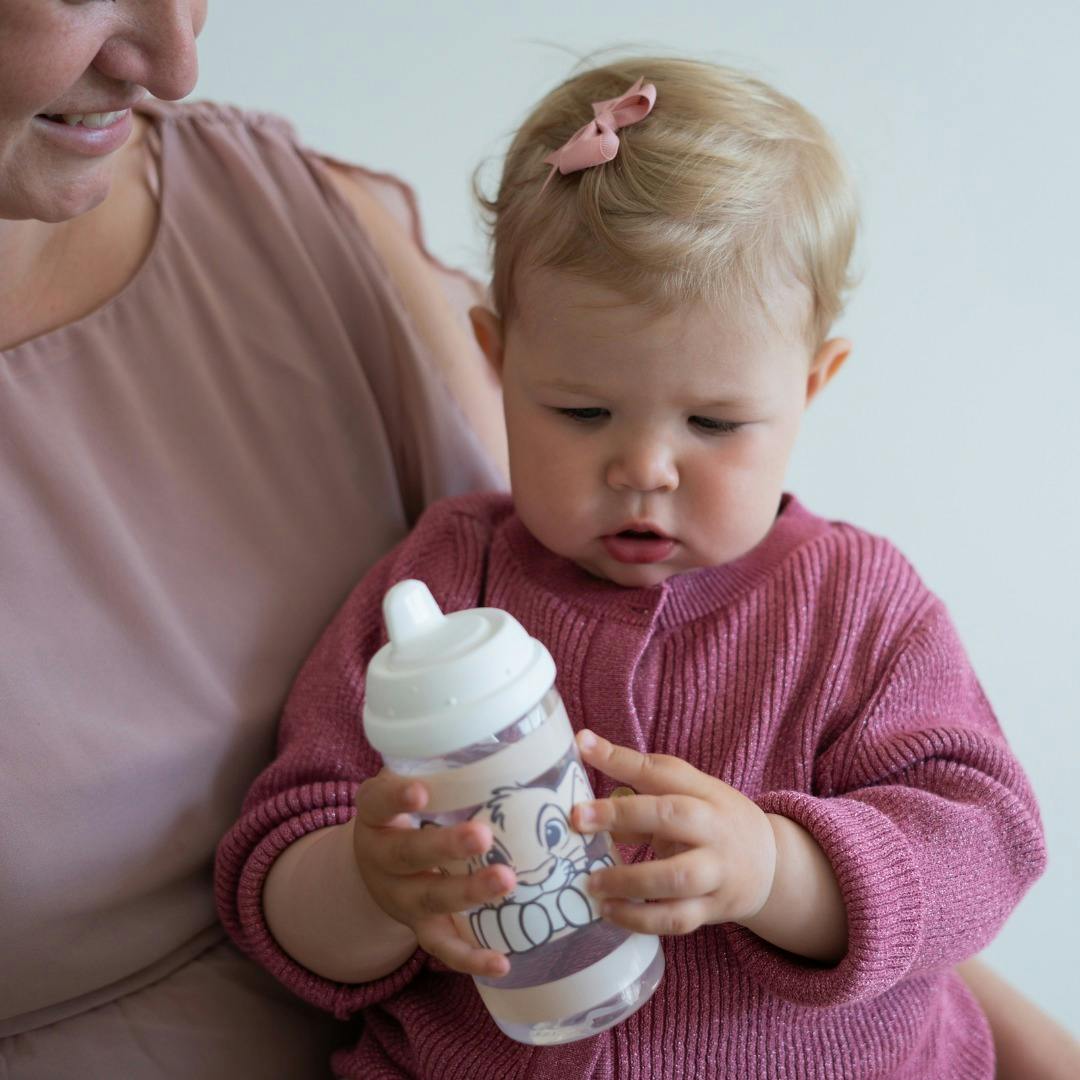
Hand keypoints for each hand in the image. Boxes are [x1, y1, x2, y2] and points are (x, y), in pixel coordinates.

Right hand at [352, 770, 515, 976]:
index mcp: (375, 814)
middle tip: (483, 835)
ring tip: (507, 882)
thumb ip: (442, 764)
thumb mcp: (408, 779)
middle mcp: (381, 856)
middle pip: (409, 854)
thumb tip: (513, 731)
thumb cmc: (407, 810)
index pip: (378, 801)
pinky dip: (471, 957)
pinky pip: (443, 947)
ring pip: (430, 899)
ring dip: (468, 892)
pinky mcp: (420, 927)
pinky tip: (502, 962)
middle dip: (445, 846)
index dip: (396, 798)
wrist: (374, 864)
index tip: (420, 791)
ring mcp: (400, 896)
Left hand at [571, 730, 776, 936]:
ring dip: (629, 880)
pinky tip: (609, 912)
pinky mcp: (713, 909)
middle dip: (623, 815)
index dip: (620, 758)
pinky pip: (676, 919)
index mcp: (703, 792)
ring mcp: (716, 870)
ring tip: (591, 883)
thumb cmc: (713, 823)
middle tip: (577, 819)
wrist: (772, 865)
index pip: (661, 770)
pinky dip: (640, 919)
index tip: (582, 744)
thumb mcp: (689, 796)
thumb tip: (584, 777)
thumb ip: (640, 790)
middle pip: (672, 815)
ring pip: (676, 877)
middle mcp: (713, 827)